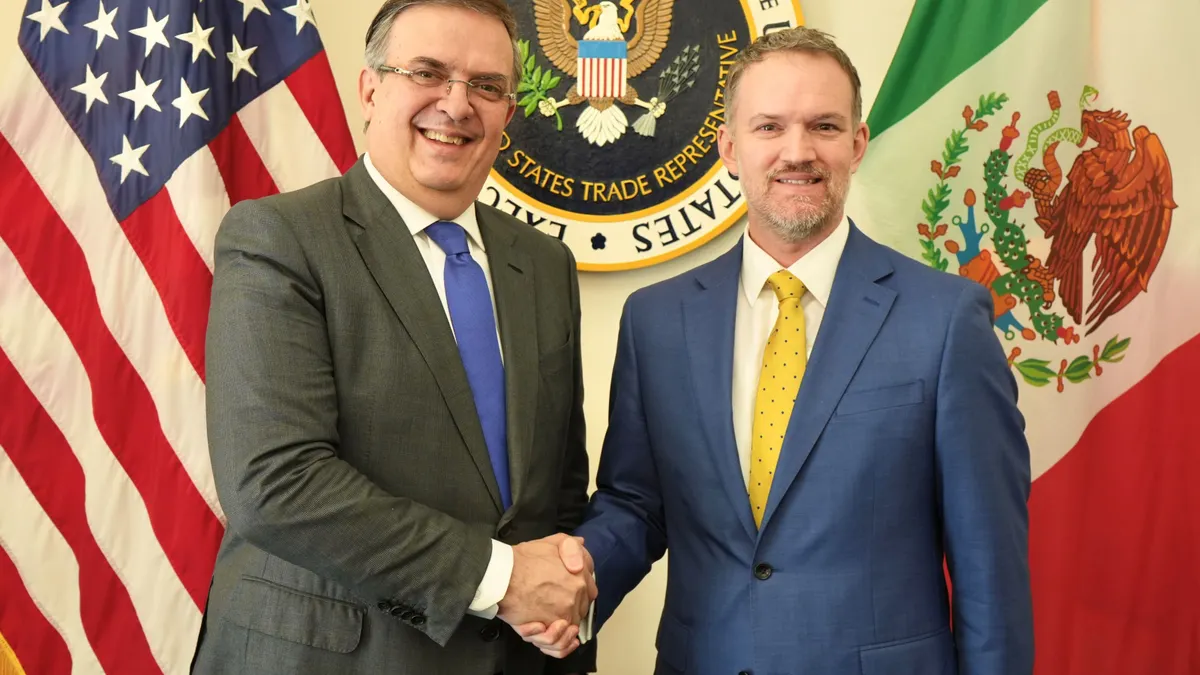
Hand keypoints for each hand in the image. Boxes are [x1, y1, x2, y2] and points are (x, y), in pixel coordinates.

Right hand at [514, 536, 593, 658]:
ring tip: (556, 625)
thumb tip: (582, 545)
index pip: (590, 592)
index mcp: (580, 576)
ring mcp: (563, 614)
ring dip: (563, 630)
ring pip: (570, 630)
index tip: (568, 595)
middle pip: (581, 612)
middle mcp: (576, 596)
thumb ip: (571, 546)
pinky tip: (550, 634)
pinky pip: (557, 644)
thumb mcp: (552, 542)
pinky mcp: (548, 629)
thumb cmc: (523, 560)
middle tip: (556, 608)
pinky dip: (556, 644)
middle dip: (570, 611)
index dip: (580, 594)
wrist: (501, 575)